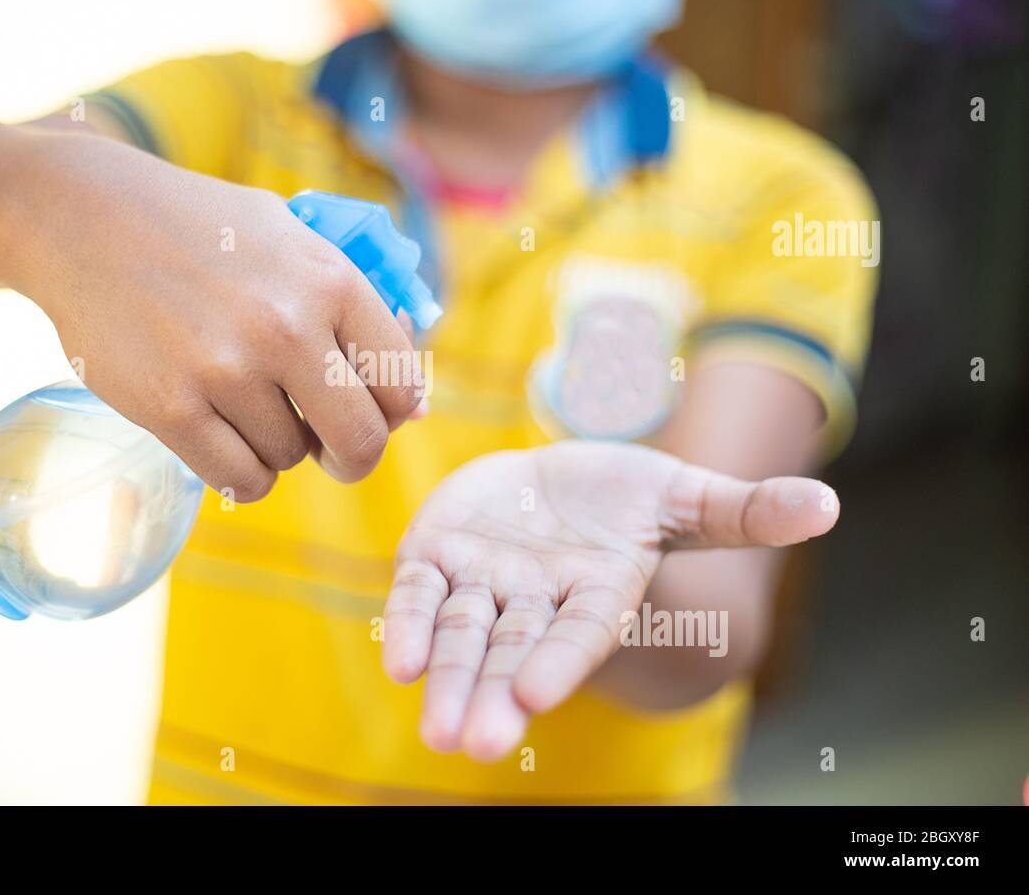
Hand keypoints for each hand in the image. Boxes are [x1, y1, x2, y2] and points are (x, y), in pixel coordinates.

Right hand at [6, 133, 423, 499]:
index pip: (401, 385)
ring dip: (278, 448)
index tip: (371, 415)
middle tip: (332, 451)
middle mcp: (286, 327)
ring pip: (290, 460)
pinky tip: (224, 437)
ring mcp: (226, 371)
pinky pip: (239, 480)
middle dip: (352, 457)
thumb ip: (356, 311)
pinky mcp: (170, 408)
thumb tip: (412, 408)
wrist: (84, 218)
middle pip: (360, 442)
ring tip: (245, 405)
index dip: (394, 413)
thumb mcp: (291, 237)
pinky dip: (241, 473)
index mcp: (329, 280)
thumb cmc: (202, 230)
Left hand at [381, 440, 838, 759]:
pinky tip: (398, 660)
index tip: (539, 694)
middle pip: (514, 651)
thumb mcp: (682, 496)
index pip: (579, 632)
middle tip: (472, 742)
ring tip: (436, 728)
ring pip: (462, 633)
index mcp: (596, 592)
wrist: (552, 485)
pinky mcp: (437, 556)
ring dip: (446, 677)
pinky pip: (418, 594)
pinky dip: (406, 623)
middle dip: (494, 695)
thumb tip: (829, 505)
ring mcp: (484, 580)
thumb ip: (743, 511)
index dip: (560, 660)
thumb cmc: (623, 499)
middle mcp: (536, 599)